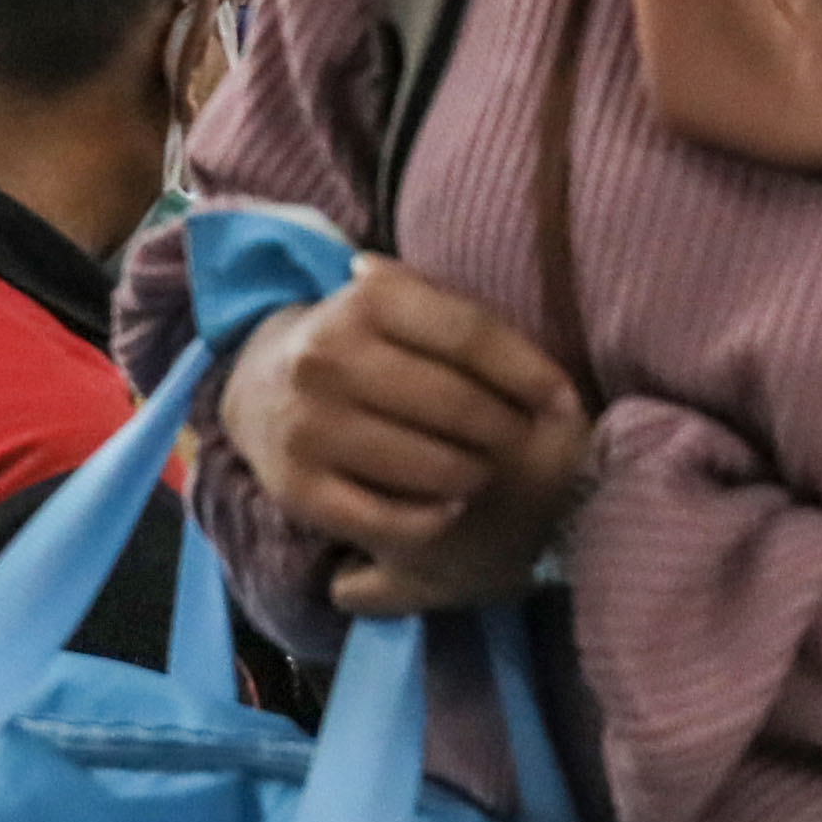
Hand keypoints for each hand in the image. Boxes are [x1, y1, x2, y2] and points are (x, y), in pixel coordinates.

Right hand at [219, 261, 592, 618]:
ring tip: (482, 470)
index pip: (470, 334)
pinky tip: (451, 507)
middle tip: (521, 443)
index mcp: (365, 300)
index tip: (563, 399)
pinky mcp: (298, 490)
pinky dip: (434, 520)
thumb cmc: (362, 347)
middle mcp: (327, 357)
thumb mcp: (400, 309)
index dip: (529, 372)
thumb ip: (469, 327)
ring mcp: (309, 426)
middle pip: (456, 404)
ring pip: (432, 467)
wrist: (258, 387)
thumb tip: (556, 391)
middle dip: (507, 430)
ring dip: (474, 475)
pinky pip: (392, 521)